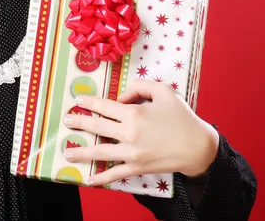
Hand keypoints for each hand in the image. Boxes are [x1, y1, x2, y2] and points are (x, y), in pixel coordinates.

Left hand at [62, 79, 218, 185]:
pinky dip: (101, 177)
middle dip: (79, 123)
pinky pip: (115, 173)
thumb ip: (139, 86)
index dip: (89, 102)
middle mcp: (129, 133)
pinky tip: (89, 179)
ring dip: (81, 152)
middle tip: (66, 121)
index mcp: (134, 113)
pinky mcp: (137, 167)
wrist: (198, 147)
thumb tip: (120, 97)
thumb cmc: (181, 117)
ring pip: (100, 152)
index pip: (104, 106)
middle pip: (97, 127)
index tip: (78, 100)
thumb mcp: (163, 91)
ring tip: (67, 152)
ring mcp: (132, 153)